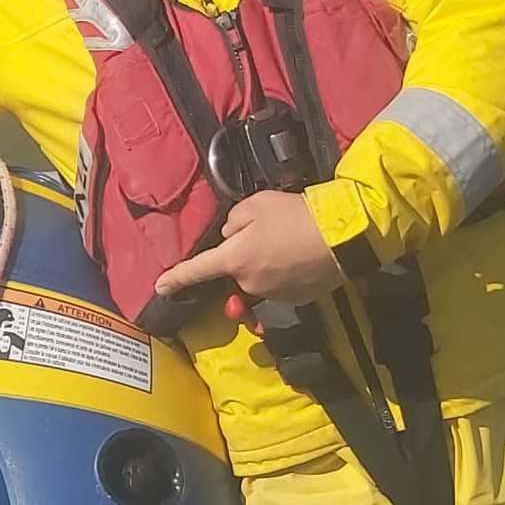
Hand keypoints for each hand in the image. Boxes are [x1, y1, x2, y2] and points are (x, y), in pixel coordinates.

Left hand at [155, 189, 345, 307]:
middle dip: (242, 255)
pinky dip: (284, 273)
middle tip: (266, 233)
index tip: (160, 287)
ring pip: (258, 278)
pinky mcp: (297, 299)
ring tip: (288, 242)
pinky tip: (300, 256)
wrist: (344, 237)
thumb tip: (231, 235)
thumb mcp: (255, 205)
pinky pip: (279, 285)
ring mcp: (274, 295)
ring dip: (264, 265)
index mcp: (233, 260)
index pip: (196, 270)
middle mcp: (249, 283)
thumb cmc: (295, 216)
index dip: (176, 278)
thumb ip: (233, 221)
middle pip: (234, 270)